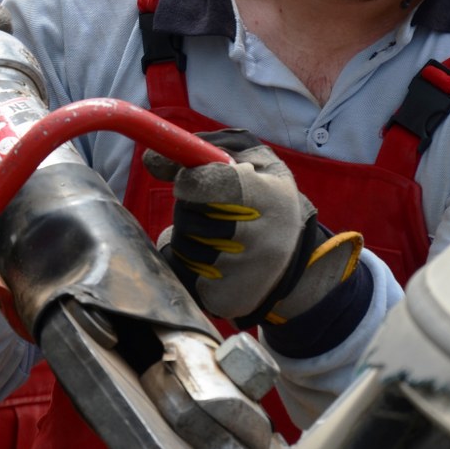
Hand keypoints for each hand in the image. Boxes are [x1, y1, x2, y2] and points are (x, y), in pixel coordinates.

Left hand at [143, 129, 361, 329]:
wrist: (297, 254)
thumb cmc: (267, 193)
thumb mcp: (252, 159)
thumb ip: (204, 149)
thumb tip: (152, 160)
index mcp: (271, 198)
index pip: (213, 185)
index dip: (191, 181)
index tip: (190, 180)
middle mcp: (261, 240)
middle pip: (191, 217)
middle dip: (190, 206)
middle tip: (209, 206)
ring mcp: (243, 274)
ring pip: (183, 243)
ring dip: (188, 232)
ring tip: (216, 229)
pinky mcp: (223, 298)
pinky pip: (181, 270)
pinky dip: (188, 258)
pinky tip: (211, 253)